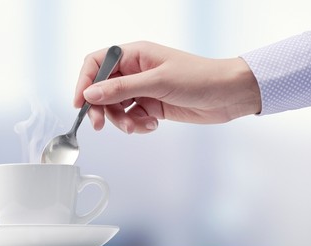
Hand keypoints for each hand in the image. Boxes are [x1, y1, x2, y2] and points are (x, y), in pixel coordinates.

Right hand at [74, 41, 261, 133]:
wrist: (230, 95)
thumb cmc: (200, 78)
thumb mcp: (157, 82)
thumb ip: (121, 89)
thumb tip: (90, 94)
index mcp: (135, 55)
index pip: (97, 64)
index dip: (85, 82)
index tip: (80, 103)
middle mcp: (135, 70)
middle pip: (103, 90)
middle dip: (102, 108)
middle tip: (102, 125)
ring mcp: (143, 89)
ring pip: (116, 107)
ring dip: (122, 120)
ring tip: (138, 126)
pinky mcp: (151, 105)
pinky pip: (131, 117)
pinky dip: (137, 125)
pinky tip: (152, 125)